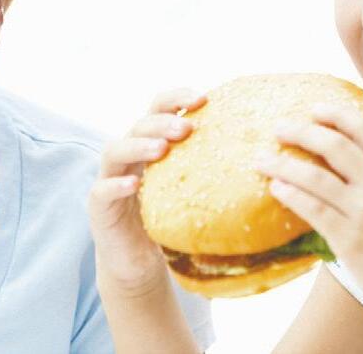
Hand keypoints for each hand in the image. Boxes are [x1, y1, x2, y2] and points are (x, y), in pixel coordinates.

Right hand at [88, 89, 204, 297]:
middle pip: (138, 125)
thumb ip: (210, 170)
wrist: (138, 264)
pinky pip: (102, 191)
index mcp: (149, 144)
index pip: (157, 109)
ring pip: (115, 150)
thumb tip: (264, 156)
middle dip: (162, 121)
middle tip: (186, 127)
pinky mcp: (98, 207)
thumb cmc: (169, 222)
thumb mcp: (190, 191)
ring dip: (139, 145)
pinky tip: (134, 185)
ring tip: (161, 149)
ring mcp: (108, 179)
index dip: (176, 98)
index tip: (203, 97)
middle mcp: (127, 156)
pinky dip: (117, 185)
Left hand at [256, 106, 362, 321]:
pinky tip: (276, 188)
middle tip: (278, 128)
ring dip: (283, 164)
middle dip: (301, 131)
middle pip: (333, 145)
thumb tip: (356, 161)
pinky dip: (290, 194)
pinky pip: (312, 209)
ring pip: (314, 176)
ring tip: (262, 160)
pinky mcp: (349, 239)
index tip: (314, 109)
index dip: (336, 115)